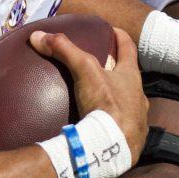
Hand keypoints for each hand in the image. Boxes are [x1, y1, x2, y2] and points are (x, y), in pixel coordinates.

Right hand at [30, 27, 149, 163]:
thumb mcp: (84, 72)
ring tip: (102, 101)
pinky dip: (116, 125)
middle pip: (130, 78)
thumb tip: (38, 35)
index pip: (128, 49)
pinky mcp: (133, 141)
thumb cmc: (105, 104)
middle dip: (118, 72)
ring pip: (130, 104)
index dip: (120, 37)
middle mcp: (140, 97)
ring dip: (119, 100)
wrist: (114, 147)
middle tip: (104, 68)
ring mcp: (139, 120)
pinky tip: (104, 129)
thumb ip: (64, 51)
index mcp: (131, 77)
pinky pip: (125, 129)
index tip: (113, 30)